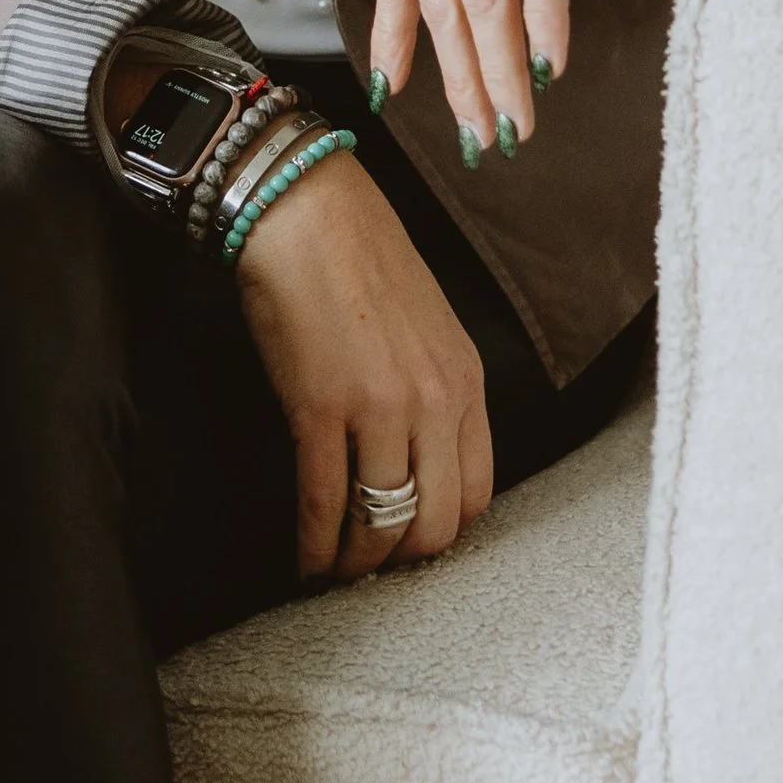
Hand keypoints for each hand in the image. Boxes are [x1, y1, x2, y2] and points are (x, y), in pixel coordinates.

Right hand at [231, 145, 492, 579]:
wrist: (305, 210)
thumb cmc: (360, 259)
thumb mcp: (427, 327)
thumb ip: (434, 391)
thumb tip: (415, 458)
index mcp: (466, 381)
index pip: (477, 494)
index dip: (443, 533)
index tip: (412, 542)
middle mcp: (433, 402)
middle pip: (435, 525)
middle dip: (401, 561)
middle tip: (370, 567)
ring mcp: (378, 408)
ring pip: (381, 525)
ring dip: (354, 563)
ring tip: (333, 571)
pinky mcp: (319, 408)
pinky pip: (324, 503)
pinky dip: (314, 545)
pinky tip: (304, 558)